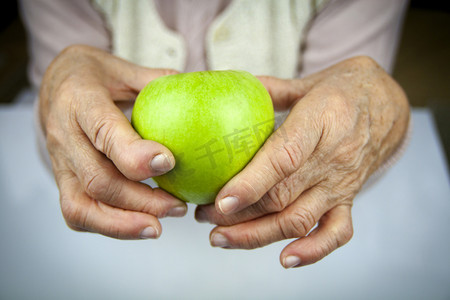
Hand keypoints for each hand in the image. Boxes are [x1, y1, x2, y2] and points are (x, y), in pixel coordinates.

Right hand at [40, 45, 186, 238]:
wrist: (55, 84)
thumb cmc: (93, 76)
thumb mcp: (123, 68)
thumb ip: (157, 81)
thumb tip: (198, 90)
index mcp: (80, 100)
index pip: (104, 132)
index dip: (134, 154)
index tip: (168, 163)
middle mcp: (64, 135)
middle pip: (98, 179)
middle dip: (141, 200)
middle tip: (177, 206)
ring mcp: (60, 162)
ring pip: (82, 205)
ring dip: (124, 223)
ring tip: (160, 226)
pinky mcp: (62, 179)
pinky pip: (77, 213)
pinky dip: (109, 226)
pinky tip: (140, 224)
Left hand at [195, 56, 409, 267]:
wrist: (387, 105)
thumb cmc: (343, 90)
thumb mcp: (307, 82)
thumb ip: (268, 90)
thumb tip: (228, 93)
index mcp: (320, 121)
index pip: (284, 158)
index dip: (252, 183)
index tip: (221, 200)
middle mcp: (333, 158)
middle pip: (283, 197)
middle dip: (239, 215)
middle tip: (204, 216)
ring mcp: (342, 183)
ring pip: (300, 220)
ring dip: (258, 236)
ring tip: (222, 238)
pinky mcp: (349, 199)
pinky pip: (336, 233)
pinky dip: (312, 251)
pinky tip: (284, 259)